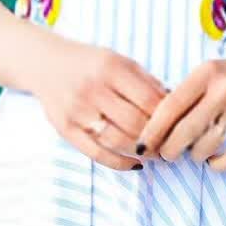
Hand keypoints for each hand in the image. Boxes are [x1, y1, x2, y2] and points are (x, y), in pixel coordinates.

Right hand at [31, 38, 171, 170]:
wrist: (45, 64)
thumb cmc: (91, 64)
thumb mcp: (120, 61)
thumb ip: (146, 81)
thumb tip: (176, 106)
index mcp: (111, 68)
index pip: (148, 99)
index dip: (168, 116)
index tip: (180, 126)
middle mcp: (92, 88)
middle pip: (134, 122)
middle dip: (157, 138)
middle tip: (171, 145)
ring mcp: (77, 110)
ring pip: (117, 140)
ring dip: (142, 152)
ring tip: (156, 155)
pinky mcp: (65, 129)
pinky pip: (96, 153)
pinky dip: (119, 163)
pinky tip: (134, 164)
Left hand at [134, 46, 225, 171]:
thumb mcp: (213, 73)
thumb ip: (187, 94)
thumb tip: (154, 127)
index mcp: (208, 72)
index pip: (169, 106)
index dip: (151, 130)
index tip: (142, 145)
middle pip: (183, 132)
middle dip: (169, 150)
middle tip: (167, 155)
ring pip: (204, 148)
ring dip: (194, 156)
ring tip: (195, 152)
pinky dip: (216, 165)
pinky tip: (215, 159)